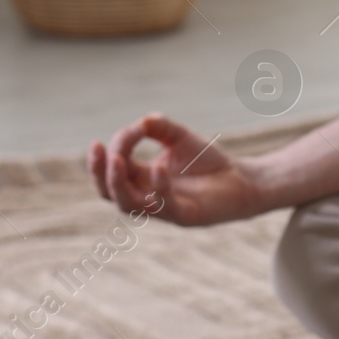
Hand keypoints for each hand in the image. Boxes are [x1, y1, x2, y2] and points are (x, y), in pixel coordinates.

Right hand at [87, 114, 261, 226]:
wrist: (241, 181)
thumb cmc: (208, 162)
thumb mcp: (179, 137)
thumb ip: (159, 127)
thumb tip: (141, 122)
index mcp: (141, 179)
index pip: (115, 166)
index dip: (118, 146)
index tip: (137, 127)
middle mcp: (147, 197)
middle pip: (108, 192)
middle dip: (98, 171)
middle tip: (97, 148)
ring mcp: (164, 209)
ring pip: (128, 205)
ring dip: (118, 183)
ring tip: (116, 160)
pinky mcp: (185, 216)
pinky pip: (164, 207)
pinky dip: (159, 187)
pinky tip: (160, 168)